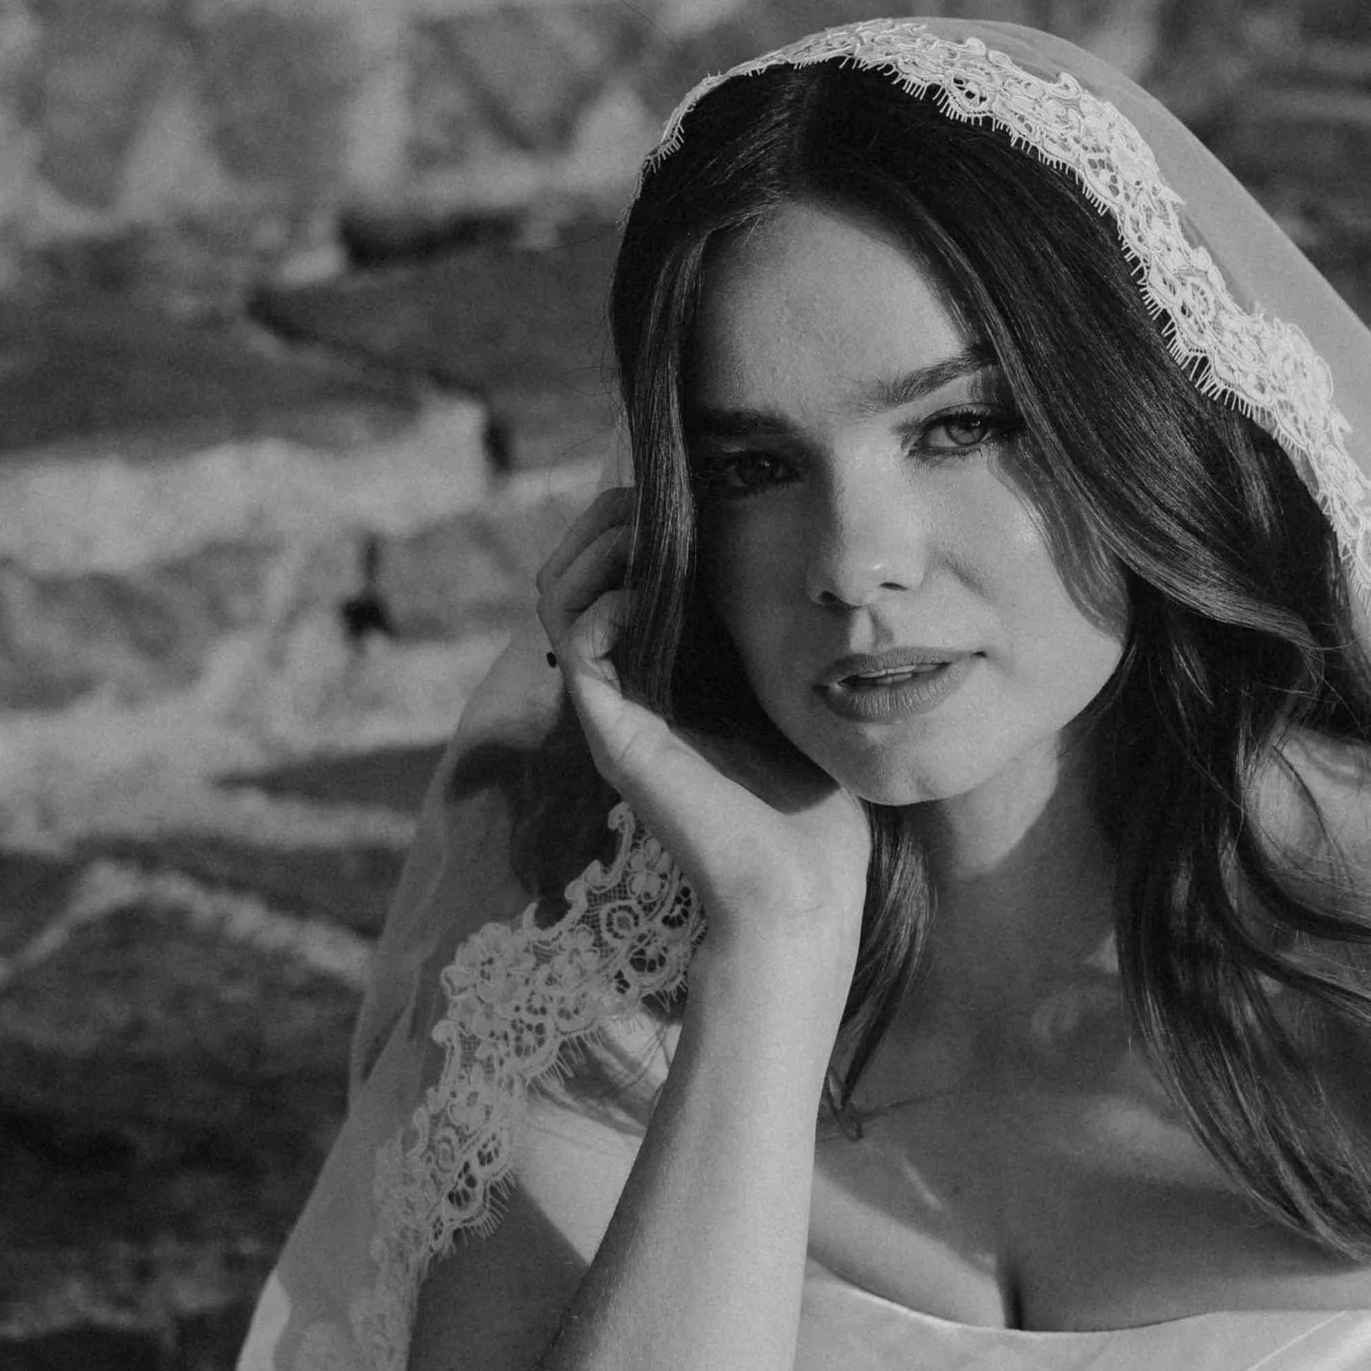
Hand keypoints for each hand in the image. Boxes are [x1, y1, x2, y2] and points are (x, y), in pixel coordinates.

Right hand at [536, 490, 870, 966]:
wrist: (800, 885)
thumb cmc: (813, 799)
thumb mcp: (794, 685)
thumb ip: (773, 628)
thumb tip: (795, 554)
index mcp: (666, 672)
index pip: (614, 575)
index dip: (630, 522)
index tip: (672, 485)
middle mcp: (630, 687)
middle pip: (571, 578)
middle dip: (601, 522)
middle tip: (643, 493)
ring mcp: (616, 711)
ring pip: (558, 602)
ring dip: (590, 550)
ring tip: (635, 526)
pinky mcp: (614, 735)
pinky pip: (576, 650)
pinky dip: (601, 607)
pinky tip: (646, 593)